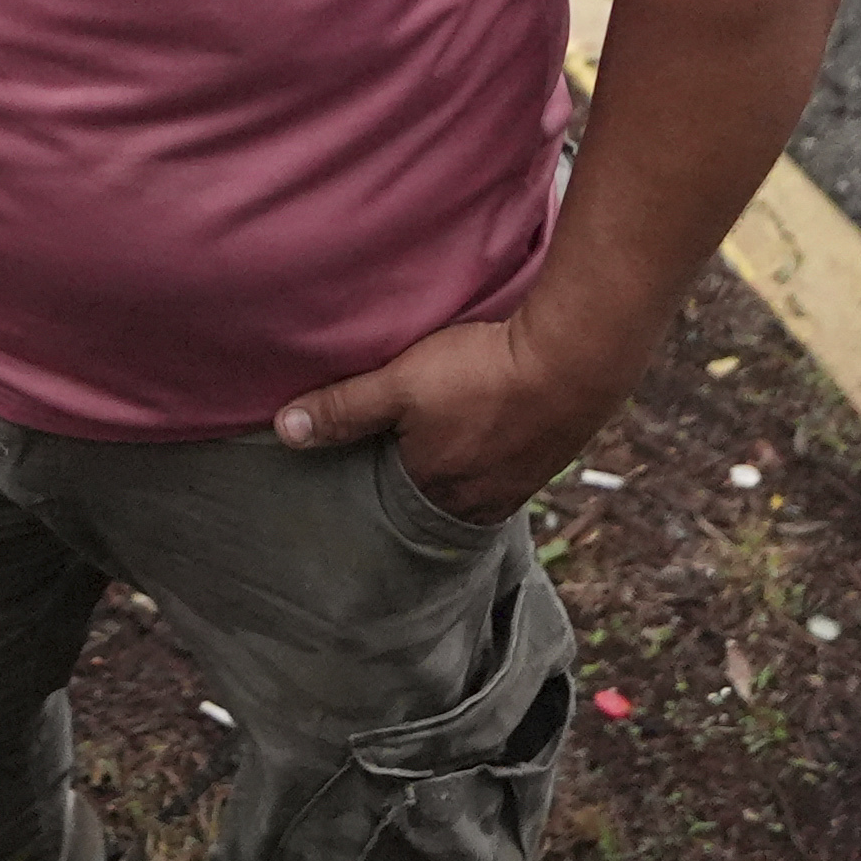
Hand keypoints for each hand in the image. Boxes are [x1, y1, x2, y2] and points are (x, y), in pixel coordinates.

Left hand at [269, 313, 623, 528]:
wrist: (576, 358)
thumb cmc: (482, 373)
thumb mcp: (401, 383)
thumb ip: (345, 407)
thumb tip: (284, 430)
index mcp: (434, 493)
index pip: (386, 501)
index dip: (369, 479)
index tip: (354, 464)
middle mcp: (478, 502)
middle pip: (431, 498)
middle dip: (413, 480)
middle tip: (396, 454)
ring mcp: (519, 484)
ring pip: (472, 485)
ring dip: (456, 466)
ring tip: (442, 440)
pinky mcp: (550, 459)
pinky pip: (508, 467)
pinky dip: (492, 453)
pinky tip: (490, 426)